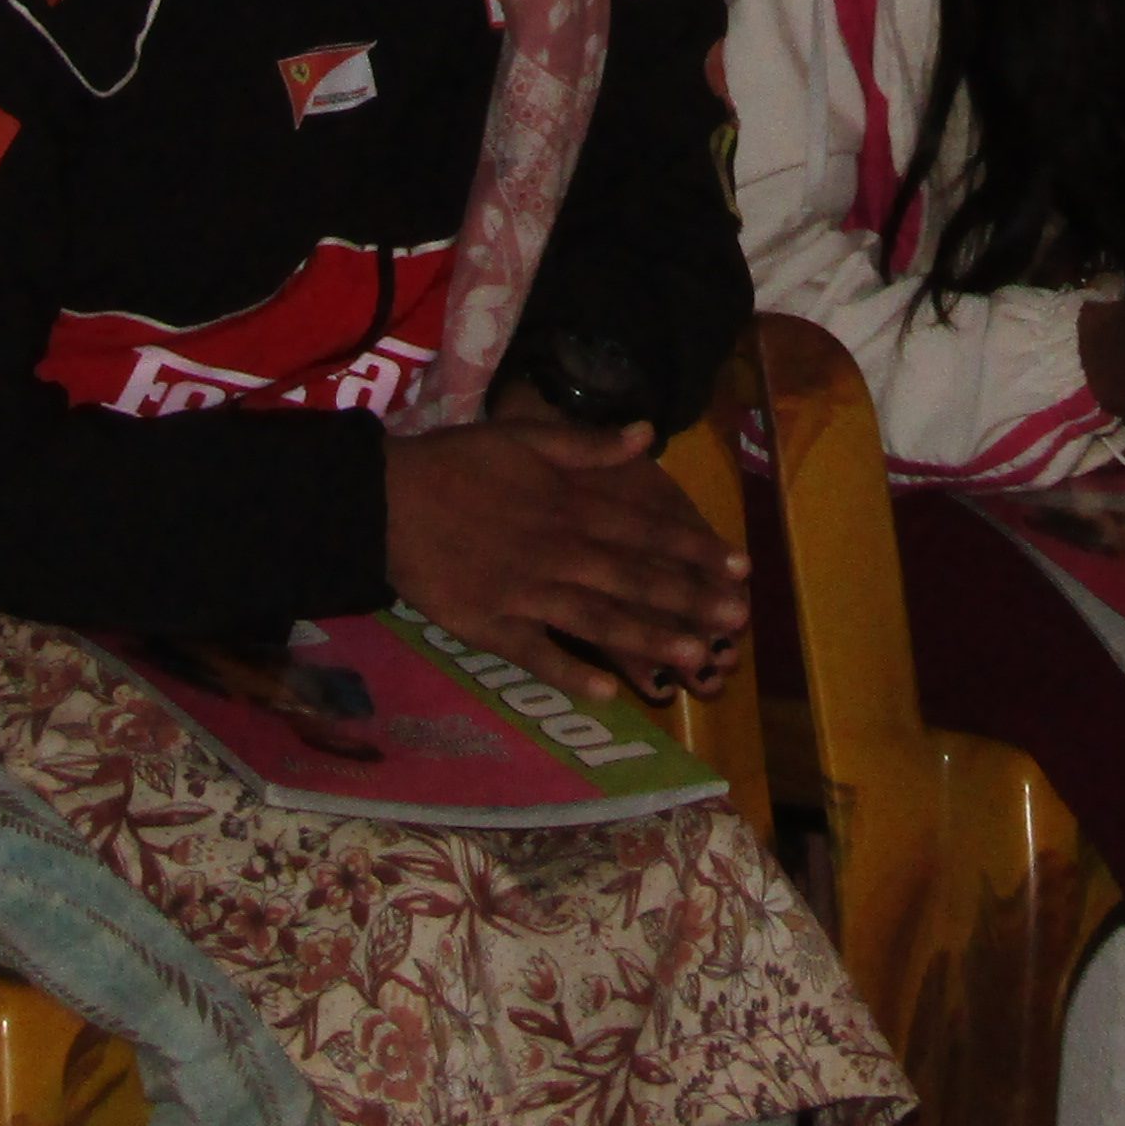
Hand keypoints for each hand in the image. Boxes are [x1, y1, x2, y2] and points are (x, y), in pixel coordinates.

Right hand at [382, 420, 749, 699]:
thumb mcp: (523, 438)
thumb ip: (587, 444)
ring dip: (649, 638)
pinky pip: (537, 654)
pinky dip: (570, 671)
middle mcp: (558, 551)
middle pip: (633, 578)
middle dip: (689, 598)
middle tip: (737, 618)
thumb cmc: (457, 464)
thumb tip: (648, 434)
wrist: (385, 500)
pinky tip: (608, 691)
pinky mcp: (491, 625)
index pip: (646, 529)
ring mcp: (526, 592)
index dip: (695, 549)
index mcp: (568, 505)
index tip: (739, 565)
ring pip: (598, 618)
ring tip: (694, 658)